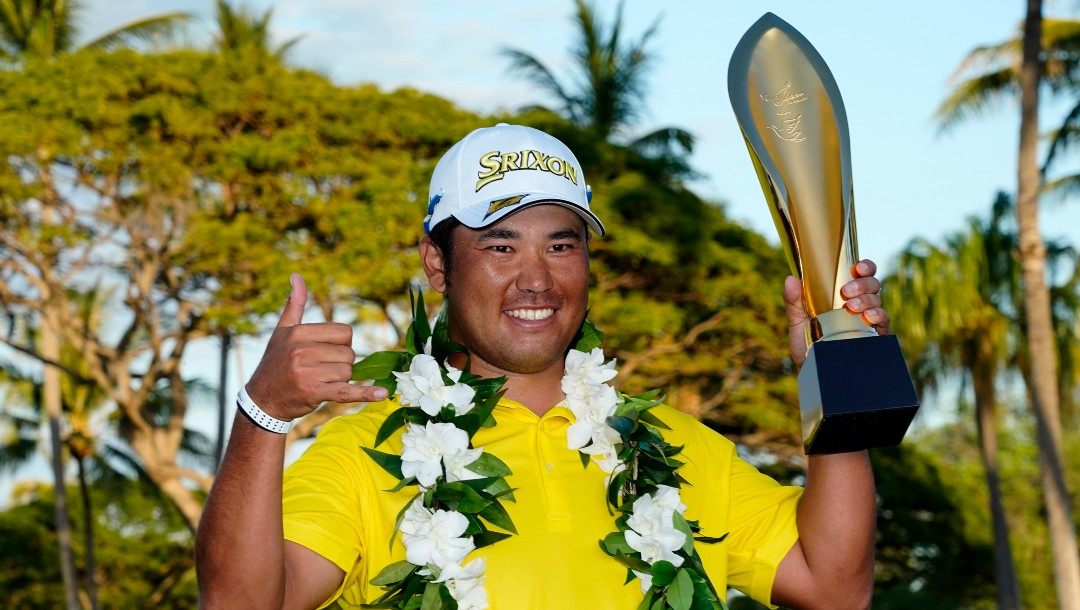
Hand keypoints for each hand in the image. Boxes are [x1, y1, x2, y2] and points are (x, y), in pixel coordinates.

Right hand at [245, 273, 387, 420]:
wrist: (262, 400)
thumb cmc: (275, 363)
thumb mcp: (282, 332)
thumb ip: (294, 305)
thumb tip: (296, 275)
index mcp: (299, 333)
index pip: (344, 332)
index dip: (341, 344)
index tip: (326, 353)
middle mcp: (302, 350)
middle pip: (348, 354)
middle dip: (341, 364)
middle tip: (321, 371)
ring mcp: (307, 372)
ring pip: (348, 372)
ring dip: (340, 380)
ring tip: (319, 382)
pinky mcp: (314, 393)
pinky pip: (346, 391)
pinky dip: (365, 392)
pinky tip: (382, 393)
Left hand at [784, 259, 889, 367]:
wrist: (814, 373)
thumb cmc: (807, 346)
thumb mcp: (798, 323)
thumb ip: (794, 302)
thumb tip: (790, 279)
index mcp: (843, 296)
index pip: (861, 275)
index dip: (865, 267)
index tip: (856, 267)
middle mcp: (859, 305)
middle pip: (873, 284)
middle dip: (862, 284)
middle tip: (845, 292)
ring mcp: (868, 320)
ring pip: (878, 300)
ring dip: (866, 300)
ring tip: (850, 307)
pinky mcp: (875, 337)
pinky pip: (884, 321)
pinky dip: (878, 316)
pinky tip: (867, 318)